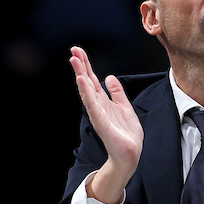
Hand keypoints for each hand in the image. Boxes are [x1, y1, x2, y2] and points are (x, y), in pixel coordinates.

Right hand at [70, 46, 142, 202]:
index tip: (78, 51)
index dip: (86, 65)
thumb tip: (110, 77)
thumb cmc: (127, 133)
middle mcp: (98, 106)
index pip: (93, 80)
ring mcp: (98, 114)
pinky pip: (92, 106)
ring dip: (80, 76)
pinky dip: (87, 93)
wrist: (130, 153)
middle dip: (81, 66)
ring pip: (87, 92)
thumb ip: (117, 93)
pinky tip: (82, 82)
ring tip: (74, 61)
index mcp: (103, 101)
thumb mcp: (125, 107)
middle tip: (73, 50)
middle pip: (87, 82)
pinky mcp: (101, 123)